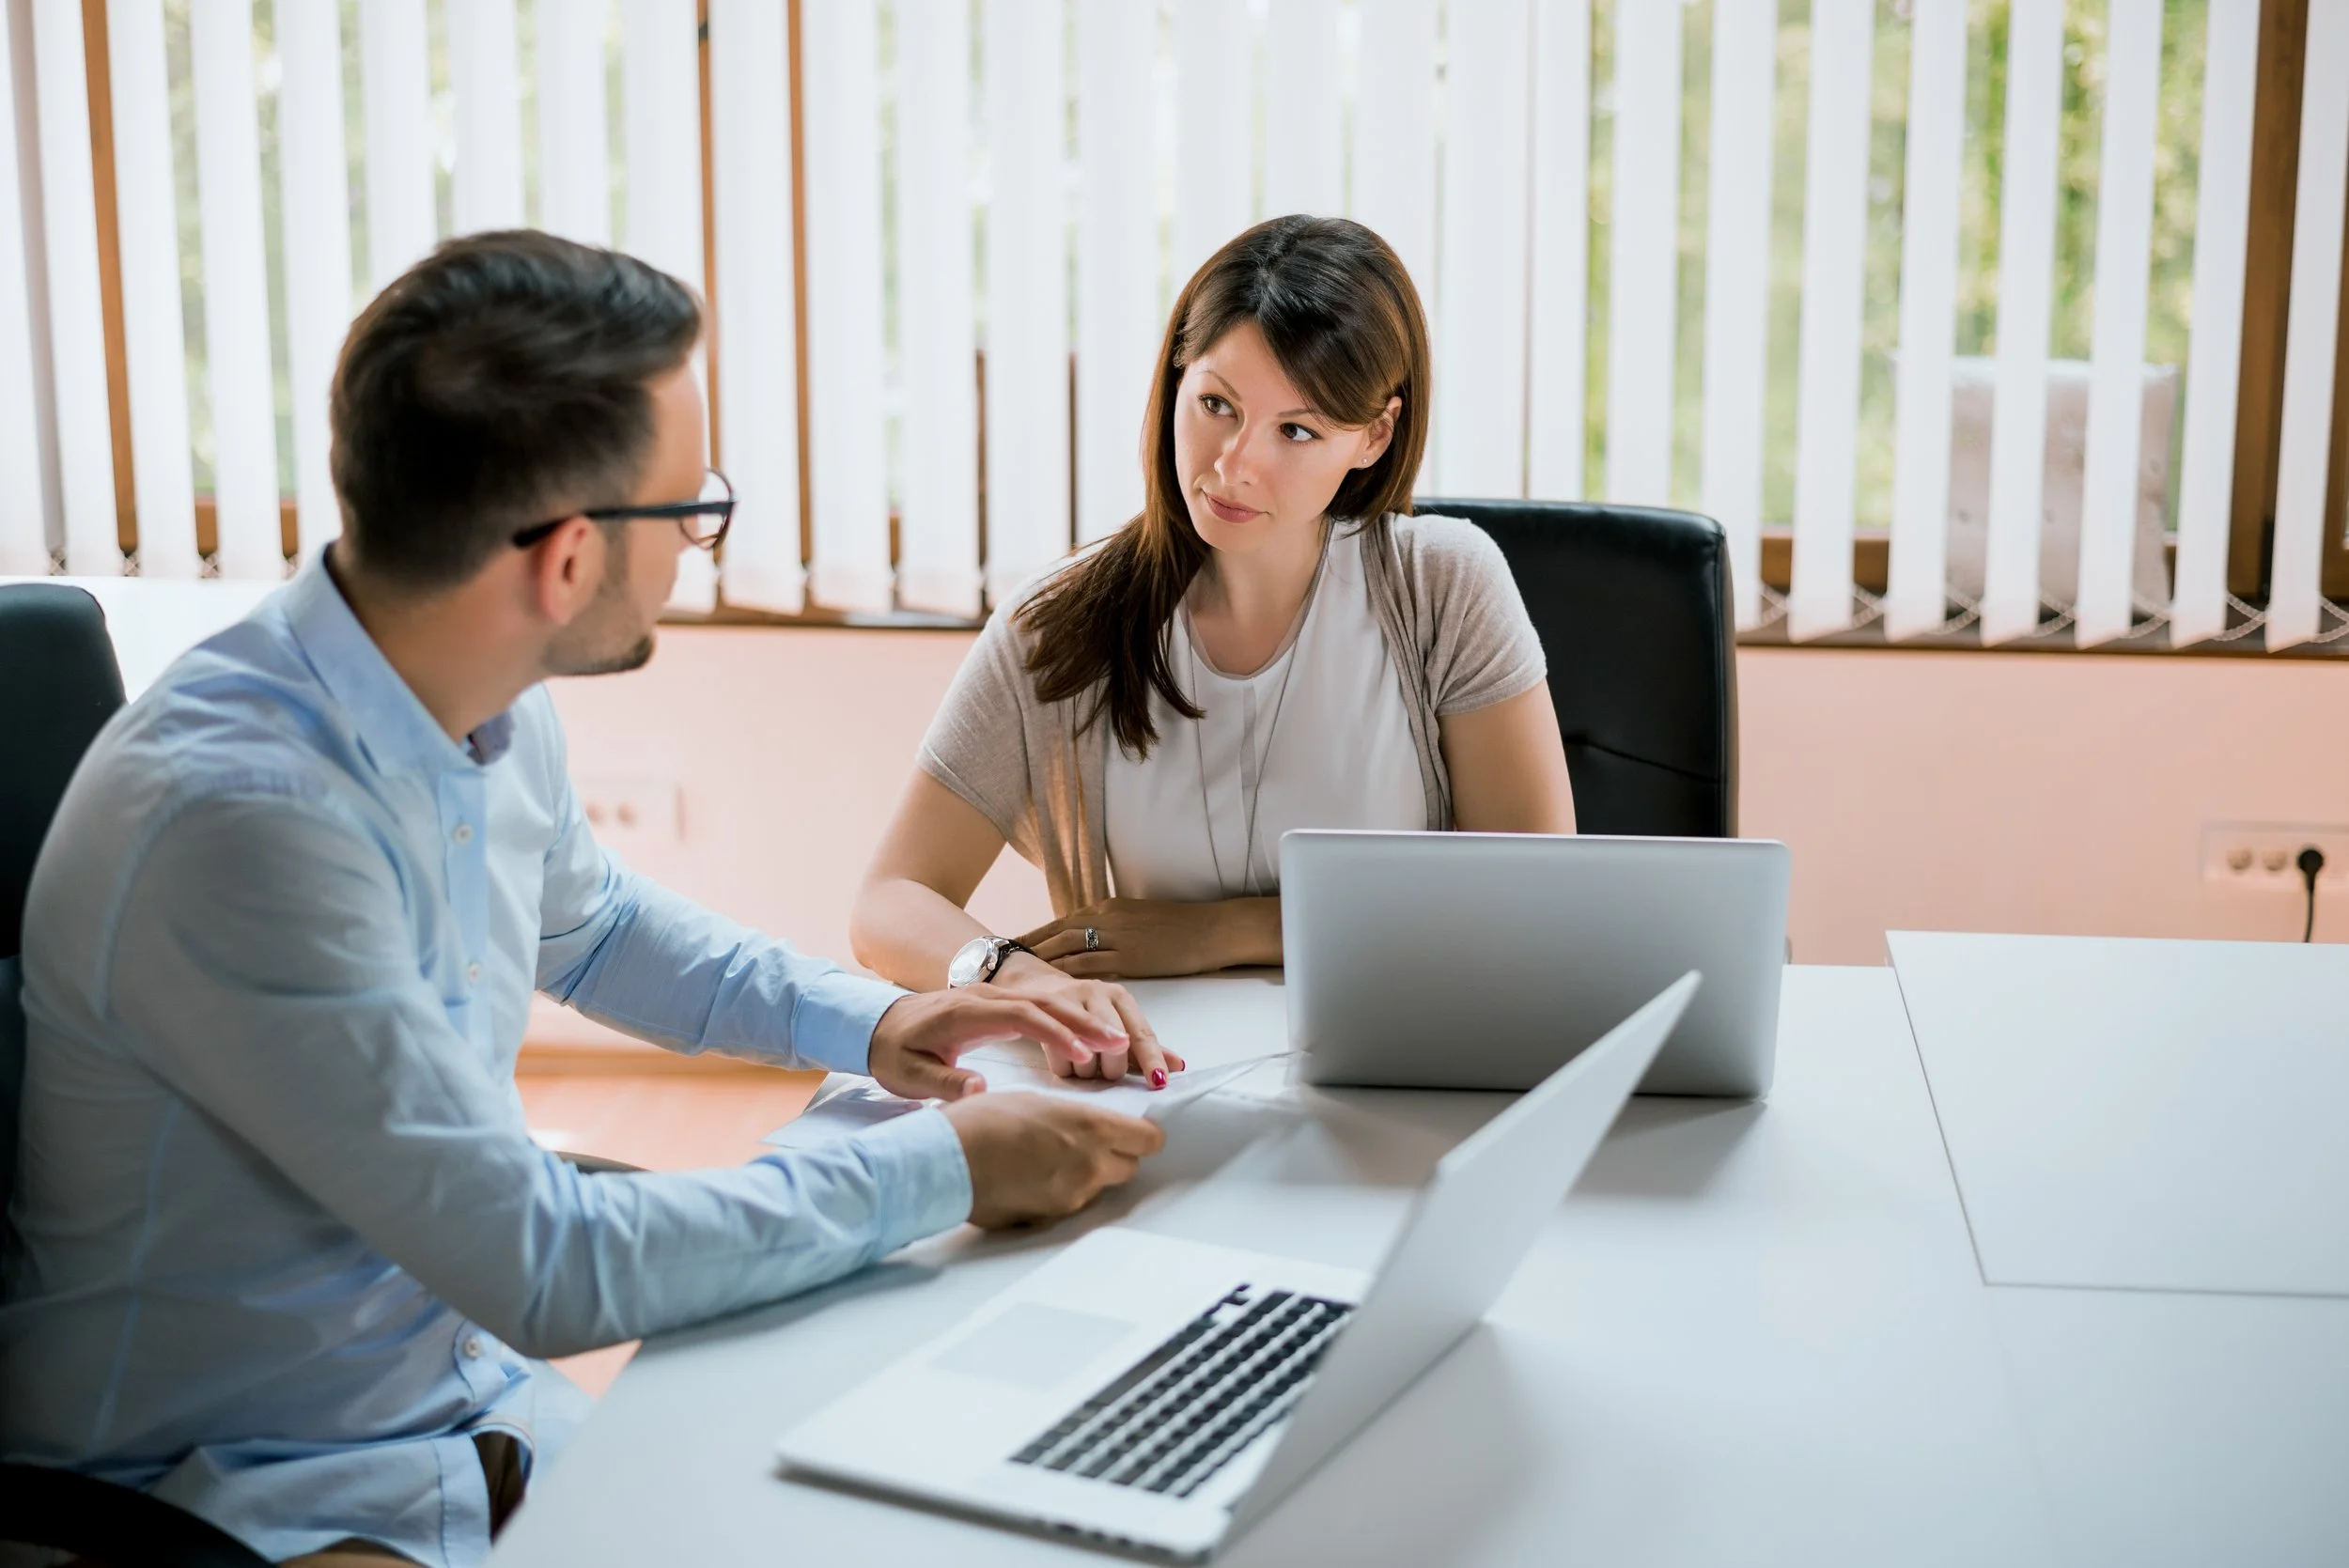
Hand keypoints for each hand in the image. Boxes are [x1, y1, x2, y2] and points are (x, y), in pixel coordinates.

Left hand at [867, 984, 1129, 1098]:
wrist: (877, 1025)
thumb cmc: (893, 1052)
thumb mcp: (908, 1074)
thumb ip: (943, 1083)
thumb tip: (980, 1091)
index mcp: (966, 1010)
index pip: (1021, 1016)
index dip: (1054, 1034)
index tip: (1084, 1055)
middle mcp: (985, 997)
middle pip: (1044, 1005)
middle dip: (1083, 1024)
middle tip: (1120, 1044)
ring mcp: (994, 998)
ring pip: (1047, 1004)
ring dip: (1083, 1022)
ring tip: (1120, 1043)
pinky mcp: (998, 1006)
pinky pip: (1040, 1010)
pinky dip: (1069, 1022)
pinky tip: (1092, 1040)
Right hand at [943, 1093, 1165, 1228]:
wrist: (946, 1162)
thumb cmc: (981, 1122)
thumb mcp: (1035, 1101)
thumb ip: (1071, 1117)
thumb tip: (1083, 1126)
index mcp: (1091, 1127)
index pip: (1149, 1140)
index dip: (1143, 1136)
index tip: (1135, 1132)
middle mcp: (1091, 1165)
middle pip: (1129, 1167)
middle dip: (1116, 1156)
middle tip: (1087, 1144)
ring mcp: (1072, 1197)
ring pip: (1099, 1187)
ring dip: (1086, 1175)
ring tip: (1046, 1159)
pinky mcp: (1051, 1219)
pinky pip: (1070, 1204)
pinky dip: (1059, 1192)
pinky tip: (1030, 1178)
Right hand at [991, 954, 1187, 1083]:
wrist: (1032, 985)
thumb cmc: (1080, 1011)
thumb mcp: (1113, 1022)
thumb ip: (1142, 1046)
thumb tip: (1178, 1066)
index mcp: (1118, 996)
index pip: (1141, 1032)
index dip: (1152, 1059)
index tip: (1160, 1082)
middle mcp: (1095, 992)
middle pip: (1116, 1044)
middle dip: (1112, 1068)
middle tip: (1104, 1072)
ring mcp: (1065, 998)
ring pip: (1087, 1052)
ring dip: (1088, 1070)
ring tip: (1083, 1065)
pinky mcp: (1035, 1009)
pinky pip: (1057, 1056)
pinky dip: (1065, 1066)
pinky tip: (1065, 1063)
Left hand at [1018, 898, 1274, 981]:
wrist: (1214, 927)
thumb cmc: (1184, 927)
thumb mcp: (1143, 920)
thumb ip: (1117, 929)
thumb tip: (1098, 942)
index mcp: (1109, 908)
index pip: (1064, 922)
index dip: (1036, 934)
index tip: (1011, 944)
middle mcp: (1107, 918)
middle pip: (1057, 933)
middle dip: (1027, 947)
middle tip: (998, 959)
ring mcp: (1117, 936)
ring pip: (1068, 948)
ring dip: (1039, 962)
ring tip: (1013, 976)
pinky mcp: (1130, 956)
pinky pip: (1090, 967)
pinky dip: (1066, 976)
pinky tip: (1048, 988)